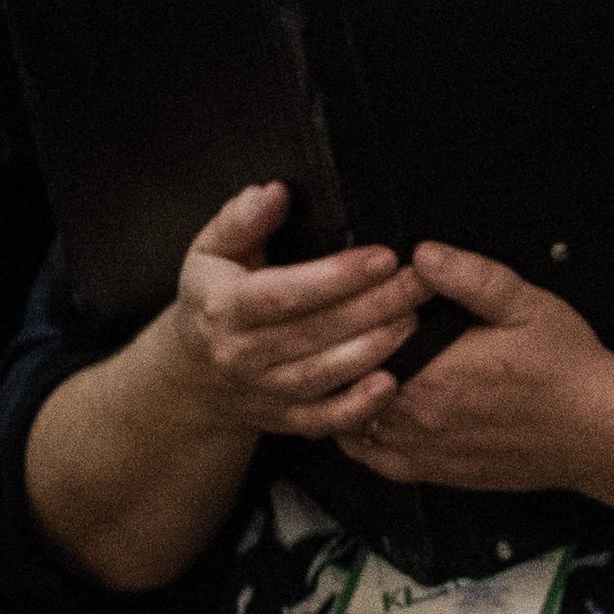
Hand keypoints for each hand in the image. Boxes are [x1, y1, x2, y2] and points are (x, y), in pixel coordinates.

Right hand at [155, 183, 420, 442]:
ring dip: (373, 349)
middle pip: (315, 331)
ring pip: (323, 375)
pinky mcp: (282, 419)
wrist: (191, 374)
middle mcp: (241, 354)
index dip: (337, 277)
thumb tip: (273, 193)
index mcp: (224, 307)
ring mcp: (262, 391)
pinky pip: (322, 420)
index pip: (285, 292)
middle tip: (421, 283)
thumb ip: (241, 220)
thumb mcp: (210, 251)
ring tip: (414, 319)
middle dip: (375, 306)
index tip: (385, 257)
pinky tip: (391, 383)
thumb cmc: (212, 297)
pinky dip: (357, 408)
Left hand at [341, 244, 613, 501]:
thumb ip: (470, 276)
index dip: (355, 317)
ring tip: (350, 368)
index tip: (364, 299)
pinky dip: (359, 437)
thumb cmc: (567, 367)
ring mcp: (423, 451)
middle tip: (349, 328)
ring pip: (353, 424)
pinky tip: (364, 415)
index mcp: (432, 373)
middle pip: (350, 386)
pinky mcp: (436, 473)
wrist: (600, 432)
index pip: (361, 343)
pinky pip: (375, 460)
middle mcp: (418, 418)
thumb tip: (421, 253)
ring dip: (347, 396)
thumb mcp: (525, 305)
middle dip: (345, 355)